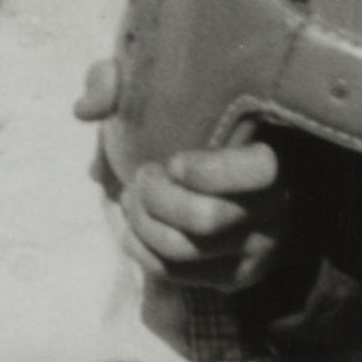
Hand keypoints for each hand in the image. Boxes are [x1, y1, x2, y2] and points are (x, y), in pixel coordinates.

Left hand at [81, 61, 315, 308]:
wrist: (204, 179)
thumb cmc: (181, 126)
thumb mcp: (151, 92)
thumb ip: (117, 83)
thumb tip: (87, 108)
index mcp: (271, 157)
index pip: (260, 171)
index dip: (210, 170)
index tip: (174, 161)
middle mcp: (275, 209)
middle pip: (208, 219)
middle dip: (158, 199)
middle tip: (142, 176)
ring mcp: (256, 250)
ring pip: (187, 250)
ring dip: (144, 224)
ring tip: (132, 199)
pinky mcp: (231, 277)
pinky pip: (176, 273)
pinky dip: (141, 249)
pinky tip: (133, 227)